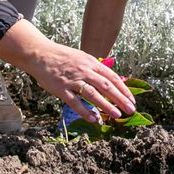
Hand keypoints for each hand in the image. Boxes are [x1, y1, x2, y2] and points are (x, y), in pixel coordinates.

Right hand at [0, 21, 135, 122]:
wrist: (40, 54)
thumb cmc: (63, 57)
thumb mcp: (82, 57)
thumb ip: (95, 68)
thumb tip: (112, 80)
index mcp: (91, 62)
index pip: (112, 77)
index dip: (123, 89)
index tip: (132, 100)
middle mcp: (84, 70)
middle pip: (106, 86)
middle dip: (120, 99)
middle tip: (131, 110)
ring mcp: (72, 80)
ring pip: (93, 94)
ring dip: (106, 106)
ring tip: (117, 115)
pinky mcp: (61, 89)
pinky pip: (75, 102)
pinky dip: (85, 111)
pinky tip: (94, 119)